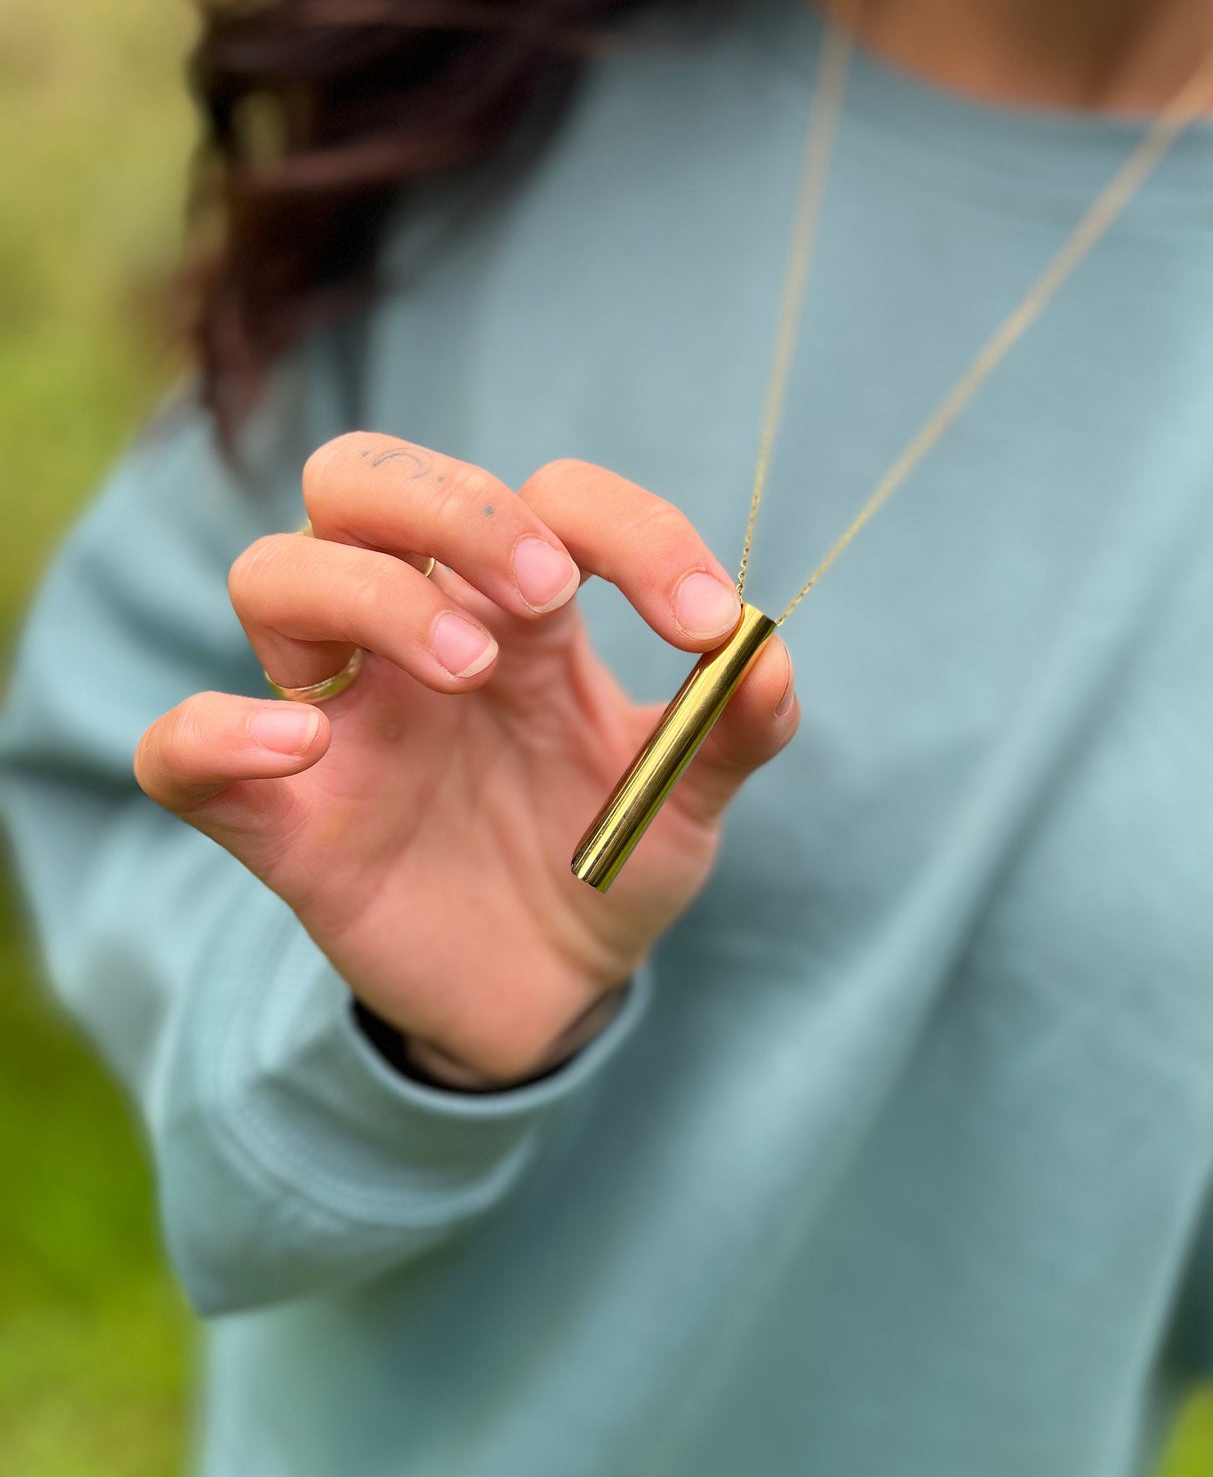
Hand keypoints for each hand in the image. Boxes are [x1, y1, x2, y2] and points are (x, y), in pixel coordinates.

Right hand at [134, 434, 797, 1085]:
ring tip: (467, 670)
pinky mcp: (279, 820)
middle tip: (548, 596)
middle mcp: (415, 635)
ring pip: (273, 573)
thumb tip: (766, 654)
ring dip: (371, 595)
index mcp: (520, 612)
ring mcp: (338, 719)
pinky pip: (181, 749)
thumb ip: (733, 728)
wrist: (548, 996)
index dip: (630, 529)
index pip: (544, 497)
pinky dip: (221, 730)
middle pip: (364, 480)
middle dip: (457, 508)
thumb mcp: (690, 801)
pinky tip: (304, 748)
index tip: (705, 618)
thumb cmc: (607, 861)